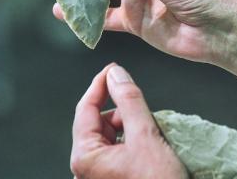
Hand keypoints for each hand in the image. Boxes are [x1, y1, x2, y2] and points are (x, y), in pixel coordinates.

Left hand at [71, 64, 186, 178]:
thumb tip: (116, 74)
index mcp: (84, 157)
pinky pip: (117, 152)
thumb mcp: (145, 136)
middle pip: (98, 123)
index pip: (85, 109)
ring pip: (110, 137)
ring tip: (151, 136)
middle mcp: (86, 169)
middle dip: (121, 112)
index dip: (100, 85)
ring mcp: (98, 177)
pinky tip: (149, 147)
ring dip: (129, 128)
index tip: (114, 69)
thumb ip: (130, 100)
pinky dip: (132, 143)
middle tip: (145, 114)